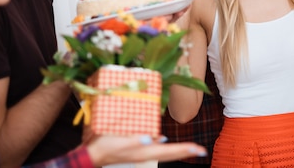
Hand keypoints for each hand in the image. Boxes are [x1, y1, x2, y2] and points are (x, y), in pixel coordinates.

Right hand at [86, 134, 205, 165]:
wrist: (92, 154)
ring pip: (164, 152)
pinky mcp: (136, 150)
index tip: (198, 149)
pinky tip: (164, 141)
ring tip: (189, 147)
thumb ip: (134, 141)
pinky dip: (163, 146)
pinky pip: (154, 149)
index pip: (170, 151)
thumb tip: (151, 138)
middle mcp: (146, 153)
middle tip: (201, 150)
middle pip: (171, 153)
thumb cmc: (104, 146)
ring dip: (177, 149)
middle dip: (186, 150)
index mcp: (145, 151)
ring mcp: (141, 153)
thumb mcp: (119, 142)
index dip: (184, 149)